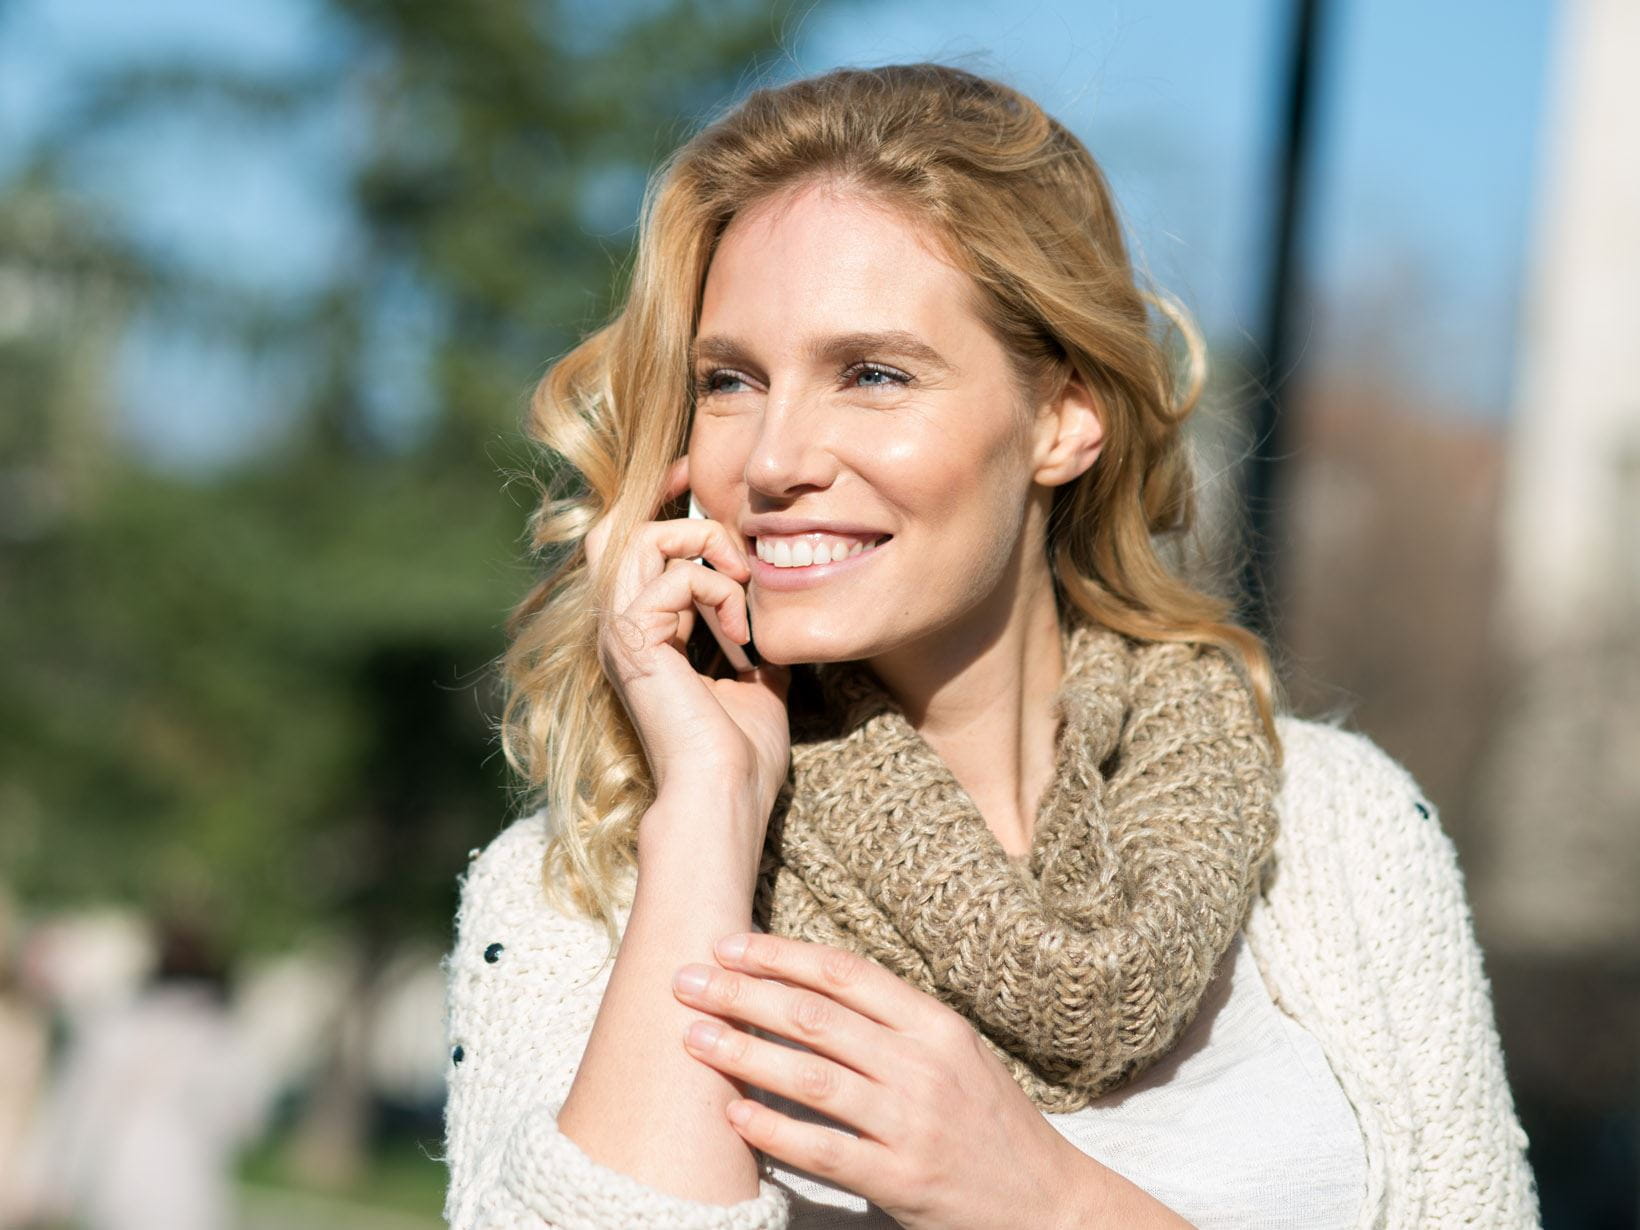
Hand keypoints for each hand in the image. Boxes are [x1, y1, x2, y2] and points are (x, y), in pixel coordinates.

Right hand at [584, 455, 791, 822]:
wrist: (724, 794)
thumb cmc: (740, 756)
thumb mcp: (758, 685)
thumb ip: (753, 646)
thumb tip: (775, 626)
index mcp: (645, 637)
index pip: (638, 553)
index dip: (672, 518)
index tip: (717, 515)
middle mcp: (622, 629)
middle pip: (620, 529)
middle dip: (680, 514)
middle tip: (731, 539)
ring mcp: (621, 631)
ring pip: (640, 536)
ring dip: (703, 544)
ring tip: (741, 583)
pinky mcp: (634, 637)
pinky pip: (677, 575)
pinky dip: (721, 591)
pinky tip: (740, 635)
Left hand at [670, 932, 1101, 1229]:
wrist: (1047, 1202)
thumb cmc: (988, 1122)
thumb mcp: (954, 1054)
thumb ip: (892, 1024)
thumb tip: (806, 990)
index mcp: (936, 1025)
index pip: (846, 974)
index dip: (781, 955)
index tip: (728, 945)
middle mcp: (923, 1066)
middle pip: (817, 1017)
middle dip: (744, 994)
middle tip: (686, 982)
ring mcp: (912, 1123)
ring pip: (812, 1077)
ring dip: (745, 1054)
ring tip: (694, 1039)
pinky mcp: (903, 1179)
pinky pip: (824, 1149)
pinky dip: (774, 1130)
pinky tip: (733, 1114)